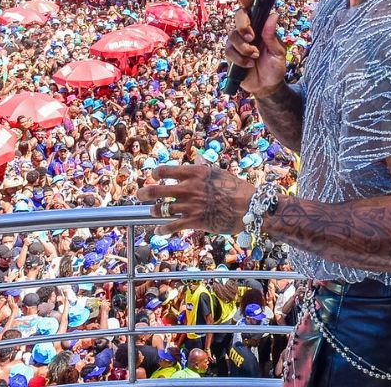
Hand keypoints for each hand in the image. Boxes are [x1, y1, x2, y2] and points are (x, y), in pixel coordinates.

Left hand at [137, 165, 254, 234]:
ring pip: (163, 209)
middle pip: (158, 189)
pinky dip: (163, 230)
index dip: (156, 173)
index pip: (167, 170)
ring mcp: (191, 205)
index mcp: (196, 173)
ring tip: (153, 212)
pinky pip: (172, 226)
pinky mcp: (195, 221)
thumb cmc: (237, 189)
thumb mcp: (220, 173)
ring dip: (155, 211)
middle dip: (145, 192)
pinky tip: (158, 231)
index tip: (154, 176)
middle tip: (140, 194)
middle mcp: (190, 188)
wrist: (250, 207)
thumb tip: (197, 159)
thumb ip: (205, 168)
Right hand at [223, 0, 286, 97]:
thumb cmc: (275, 66)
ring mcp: (238, 42)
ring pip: (232, 36)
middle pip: (238, 17)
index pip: (249, 6)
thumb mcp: (278, 51)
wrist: (268, 86)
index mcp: (260, 25)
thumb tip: (273, 15)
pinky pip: (229, 51)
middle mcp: (247, 30)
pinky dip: (240, 59)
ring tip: (255, 56)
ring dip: (244, 47)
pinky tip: (249, 64)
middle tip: (252, 38)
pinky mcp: (231, 55)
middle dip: (244, 26)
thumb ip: (272, 35)